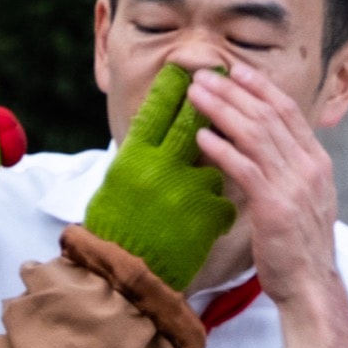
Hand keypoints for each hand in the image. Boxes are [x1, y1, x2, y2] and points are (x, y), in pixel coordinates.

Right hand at [84, 64, 235, 293]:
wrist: (121, 276)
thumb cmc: (115, 226)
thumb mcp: (119, 180)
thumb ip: (143, 150)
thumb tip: (162, 120)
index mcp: (134, 158)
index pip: (159, 110)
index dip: (176, 87)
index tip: (189, 71)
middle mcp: (160, 170)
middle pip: (193, 124)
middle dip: (211, 102)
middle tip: (222, 84)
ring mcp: (185, 194)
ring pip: (217, 161)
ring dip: (222, 157)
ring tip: (232, 147)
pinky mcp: (205, 219)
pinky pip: (224, 197)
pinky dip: (222, 198)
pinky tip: (223, 202)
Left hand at [187, 61, 347, 347]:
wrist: (311, 286)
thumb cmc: (299, 247)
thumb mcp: (302, 200)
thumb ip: (286, 171)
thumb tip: (261, 148)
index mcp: (317, 162)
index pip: (288, 113)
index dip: (260, 88)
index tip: (236, 70)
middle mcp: (309, 167)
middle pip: (268, 116)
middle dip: (234, 91)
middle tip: (204, 74)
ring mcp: (294, 185)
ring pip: (255, 135)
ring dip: (222, 109)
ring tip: (196, 94)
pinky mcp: (275, 206)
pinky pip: (245, 168)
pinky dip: (222, 147)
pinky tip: (201, 136)